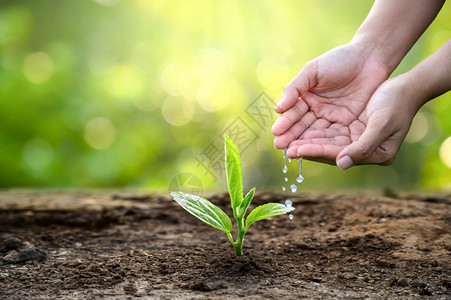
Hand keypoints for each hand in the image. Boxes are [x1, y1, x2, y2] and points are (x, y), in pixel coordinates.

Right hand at [271, 43, 388, 163]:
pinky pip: (334, 135)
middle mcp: (317, 110)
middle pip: (302, 126)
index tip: (276, 132)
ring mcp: (332, 118)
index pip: (293, 112)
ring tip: (292, 152)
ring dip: (304, 143)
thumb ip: (295, 89)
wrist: (370, 57)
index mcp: (306, 97)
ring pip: (316, 133)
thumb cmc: (339, 60)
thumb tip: (278, 109)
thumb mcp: (313, 71)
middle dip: (291, 136)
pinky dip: (323, 143)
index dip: (285, 122)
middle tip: (279, 146)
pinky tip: (313, 150)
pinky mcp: (348, 123)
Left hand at [288, 76, 417, 168]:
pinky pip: (330, 132)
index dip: (317, 152)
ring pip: (328, 142)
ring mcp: (358, 139)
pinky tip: (300, 132)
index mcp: (377, 155)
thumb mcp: (382, 124)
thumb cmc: (397, 103)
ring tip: (286, 142)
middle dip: (306, 149)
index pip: (339, 155)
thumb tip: (341, 164)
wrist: (407, 85)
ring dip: (307, 141)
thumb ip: (363, 146)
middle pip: (331, 151)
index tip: (295, 150)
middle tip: (284, 149)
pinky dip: (315, 132)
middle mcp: (365, 150)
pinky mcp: (353, 128)